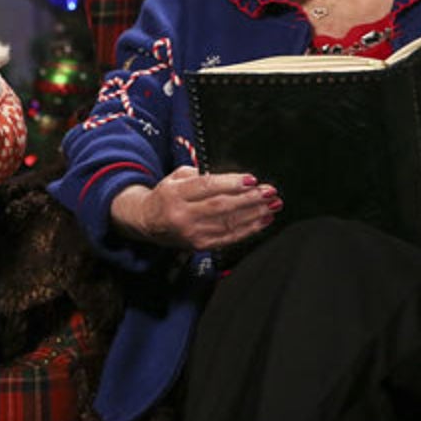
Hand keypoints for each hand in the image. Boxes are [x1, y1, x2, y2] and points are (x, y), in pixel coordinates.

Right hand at [109, 166, 280, 250]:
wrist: (147, 222)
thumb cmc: (166, 195)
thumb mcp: (175, 177)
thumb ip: (199, 174)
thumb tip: (231, 179)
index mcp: (175, 194)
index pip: (206, 187)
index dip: (231, 183)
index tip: (252, 179)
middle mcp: (183, 215)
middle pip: (221, 206)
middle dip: (249, 199)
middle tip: (270, 192)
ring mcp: (192, 233)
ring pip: (228, 223)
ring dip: (254, 214)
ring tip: (273, 206)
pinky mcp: (200, 245)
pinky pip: (229, 238)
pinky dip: (249, 229)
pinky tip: (263, 220)